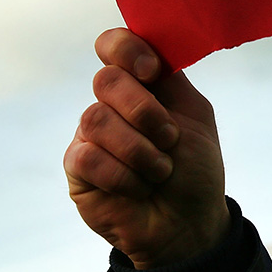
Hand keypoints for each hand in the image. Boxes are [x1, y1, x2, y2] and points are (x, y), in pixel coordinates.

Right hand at [64, 28, 229, 267]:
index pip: (114, 46)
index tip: (152, 71)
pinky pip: (88, 158)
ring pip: (96, 120)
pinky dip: (123, 176)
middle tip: (170, 140)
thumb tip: (148, 48)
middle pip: (106, 80)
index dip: (127, 49)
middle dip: (145, 112)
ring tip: (160, 172)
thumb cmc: (195, 171)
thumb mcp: (195, 117)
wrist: (189, 225)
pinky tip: (138, 189)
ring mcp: (90, 135)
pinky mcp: (77, 168)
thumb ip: (171, 80)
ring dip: (139, 151)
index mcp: (140, 85)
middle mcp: (110, 104)